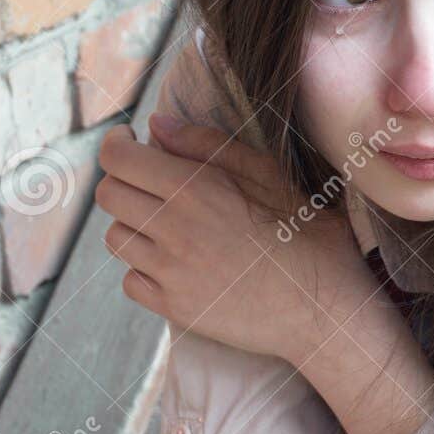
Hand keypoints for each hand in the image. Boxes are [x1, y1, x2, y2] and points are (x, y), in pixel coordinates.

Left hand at [94, 113, 366, 363]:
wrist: (325, 309)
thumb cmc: (307, 235)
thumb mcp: (269, 176)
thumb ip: (208, 145)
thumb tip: (156, 124)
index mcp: (196, 190)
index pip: (118, 158)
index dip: (115, 143)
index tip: (130, 141)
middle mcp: (174, 230)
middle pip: (107, 195)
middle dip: (123, 180)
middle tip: (150, 182)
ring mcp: (171, 274)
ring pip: (115, 237)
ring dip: (134, 225)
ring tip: (168, 225)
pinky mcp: (175, 308)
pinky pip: (130, 280)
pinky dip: (144, 269)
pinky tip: (176, 264)